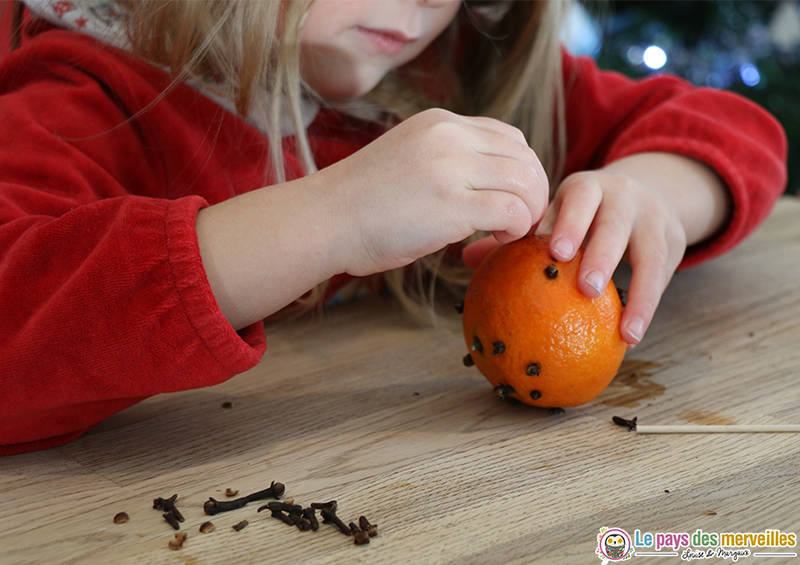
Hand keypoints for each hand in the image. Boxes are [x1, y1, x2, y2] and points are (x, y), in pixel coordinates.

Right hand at [319, 108, 548, 275]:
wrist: (324, 220)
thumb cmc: (359, 202)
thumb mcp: (408, 158)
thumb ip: (445, 160)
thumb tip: (484, 184)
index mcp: (440, 123)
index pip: (508, 136)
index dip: (521, 170)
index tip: (512, 199)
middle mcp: (450, 136)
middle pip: (524, 156)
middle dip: (534, 192)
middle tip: (522, 221)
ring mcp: (451, 167)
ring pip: (526, 181)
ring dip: (528, 211)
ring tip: (510, 232)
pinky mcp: (451, 204)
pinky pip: (512, 211)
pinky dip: (516, 228)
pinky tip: (497, 239)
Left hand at [539, 169, 686, 345]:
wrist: (645, 190)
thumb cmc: (585, 212)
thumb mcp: (560, 212)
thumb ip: (524, 235)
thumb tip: (470, 258)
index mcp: (587, 187)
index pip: (580, 197)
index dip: (570, 223)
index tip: (557, 253)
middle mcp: (624, 197)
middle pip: (615, 224)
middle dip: (602, 256)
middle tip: (586, 289)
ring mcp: (653, 217)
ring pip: (651, 254)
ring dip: (640, 293)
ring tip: (626, 331)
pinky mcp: (674, 239)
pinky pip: (664, 276)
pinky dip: (649, 305)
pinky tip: (633, 335)